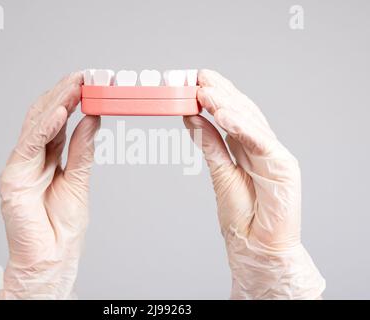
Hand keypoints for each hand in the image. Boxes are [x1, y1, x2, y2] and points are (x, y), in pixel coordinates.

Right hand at [0, 72, 99, 298]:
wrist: (53, 257)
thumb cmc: (63, 225)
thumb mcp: (79, 179)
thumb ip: (82, 150)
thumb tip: (91, 120)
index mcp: (49, 158)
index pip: (60, 121)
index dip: (75, 100)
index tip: (93, 83)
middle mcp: (33, 157)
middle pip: (47, 117)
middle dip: (65, 94)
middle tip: (86, 76)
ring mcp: (21, 165)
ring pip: (35, 125)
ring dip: (57, 103)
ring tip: (76, 85)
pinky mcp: (13, 177)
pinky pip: (28, 146)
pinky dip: (44, 127)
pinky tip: (61, 112)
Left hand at [184, 70, 324, 298]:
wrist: (258, 249)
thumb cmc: (242, 216)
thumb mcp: (219, 172)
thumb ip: (210, 144)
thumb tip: (192, 118)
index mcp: (247, 148)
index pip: (232, 115)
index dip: (216, 96)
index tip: (194, 81)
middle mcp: (262, 147)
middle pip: (242, 113)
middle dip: (221, 93)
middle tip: (198, 77)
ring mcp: (274, 155)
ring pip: (251, 123)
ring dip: (227, 104)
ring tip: (204, 91)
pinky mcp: (284, 167)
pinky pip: (261, 142)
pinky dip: (242, 127)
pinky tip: (223, 114)